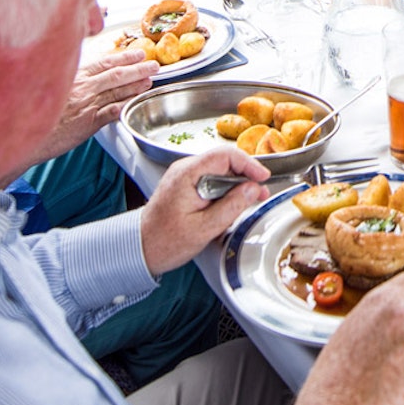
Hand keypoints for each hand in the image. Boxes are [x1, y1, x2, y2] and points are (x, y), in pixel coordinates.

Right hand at [32, 49, 157, 159]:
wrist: (24, 131)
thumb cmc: (35, 109)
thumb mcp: (51, 85)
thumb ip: (70, 78)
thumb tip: (84, 73)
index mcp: (74, 76)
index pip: (104, 62)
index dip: (124, 57)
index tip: (138, 54)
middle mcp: (82, 88)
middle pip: (116, 75)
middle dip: (138, 69)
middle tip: (154, 65)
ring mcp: (86, 105)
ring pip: (117, 92)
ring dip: (136, 86)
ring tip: (149, 82)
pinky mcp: (88, 123)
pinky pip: (111, 112)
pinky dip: (124, 106)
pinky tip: (134, 103)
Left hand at [137, 146, 270, 274]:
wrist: (140, 248)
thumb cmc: (165, 241)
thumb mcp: (205, 228)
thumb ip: (231, 207)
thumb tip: (253, 189)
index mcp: (187, 175)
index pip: (224, 156)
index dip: (248, 164)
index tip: (263, 177)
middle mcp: (184, 170)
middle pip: (223, 161)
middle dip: (245, 176)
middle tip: (260, 194)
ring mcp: (184, 176)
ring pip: (218, 171)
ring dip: (235, 185)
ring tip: (249, 201)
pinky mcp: (185, 185)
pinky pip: (210, 180)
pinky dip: (224, 190)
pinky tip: (231, 205)